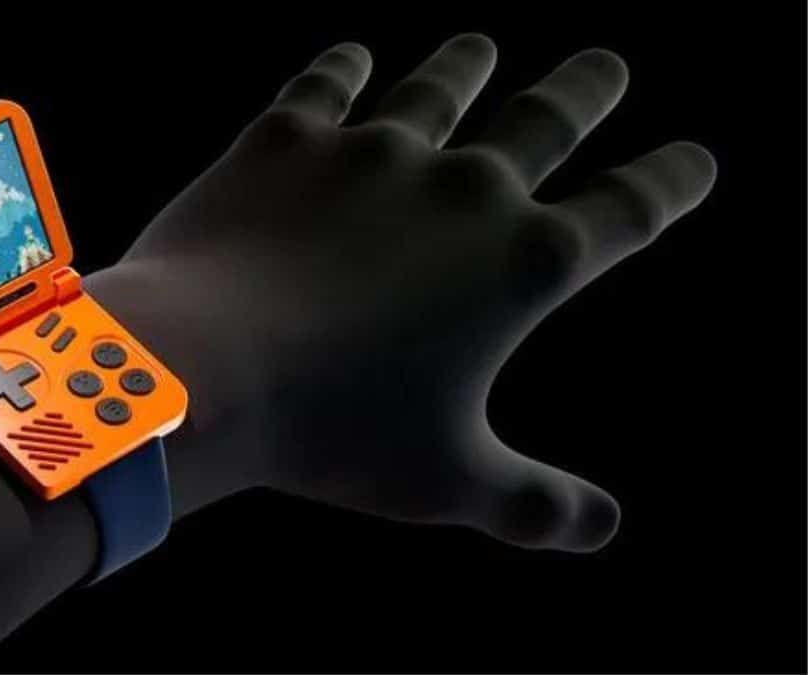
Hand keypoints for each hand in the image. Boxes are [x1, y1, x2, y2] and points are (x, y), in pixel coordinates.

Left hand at [85, 35, 715, 551]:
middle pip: (548, 119)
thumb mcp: (449, 483)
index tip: (698, 159)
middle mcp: (463, 188)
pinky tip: (353, 56)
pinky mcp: (287, 138)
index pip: (631, 210)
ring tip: (483, 46)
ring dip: (468, 63)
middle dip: (588, 90)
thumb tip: (606, 529)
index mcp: (522, 264)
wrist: (206, 369)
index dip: (673, 181)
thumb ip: (536, 505)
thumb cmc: (334, 432)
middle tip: (610, 65)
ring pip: (441, 86)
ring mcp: (373, 152)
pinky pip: (327, 84)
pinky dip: (344, 68)